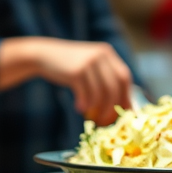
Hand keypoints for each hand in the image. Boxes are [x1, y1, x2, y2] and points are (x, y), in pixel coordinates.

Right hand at [0, 37, 132, 125]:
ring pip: (100, 92)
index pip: (124, 77)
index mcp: (107, 53)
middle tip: (107, 119)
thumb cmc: (70, 65)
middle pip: (114, 86)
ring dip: (97, 108)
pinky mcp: (76, 71)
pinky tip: (79, 108)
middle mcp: (100, 55)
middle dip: (113, 106)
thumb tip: (123, 103)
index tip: (125, 111)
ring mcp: (88, 63)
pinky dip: (84, 104)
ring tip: (90, 115)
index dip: (126, 95)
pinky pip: (86, 93)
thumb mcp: (90, 65)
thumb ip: (106, 78)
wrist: (44, 55)